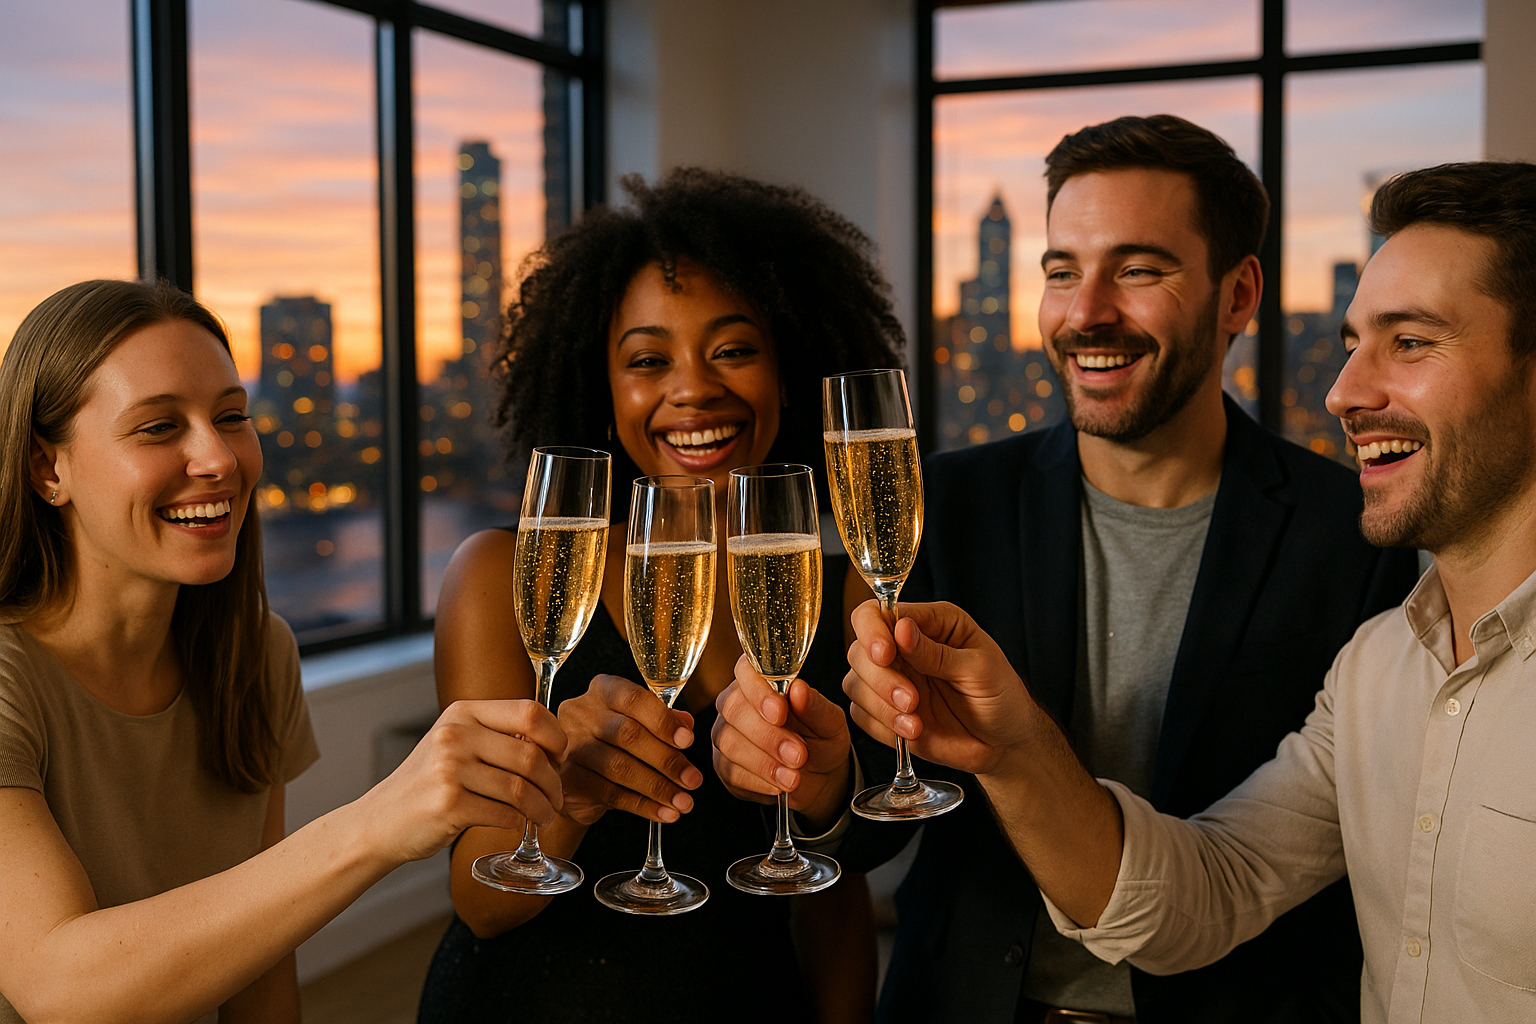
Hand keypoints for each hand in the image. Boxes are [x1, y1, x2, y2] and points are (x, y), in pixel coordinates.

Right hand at [359, 699, 566, 864]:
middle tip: (557, 797)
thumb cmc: (427, 783)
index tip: (560, 756)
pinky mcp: (448, 805)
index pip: (528, 712)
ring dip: (542, 807)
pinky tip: (520, 824)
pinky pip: (504, 813)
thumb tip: (552, 746)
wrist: (380, 821)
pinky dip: (519, 822)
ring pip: (521, 788)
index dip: (555, 736)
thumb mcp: (455, 743)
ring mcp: (449, 769)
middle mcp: (455, 735)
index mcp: (463, 713)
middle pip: (531, 754)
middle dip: (553, 781)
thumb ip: (496, 736)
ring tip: (545, 815)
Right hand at [556, 674, 702, 825]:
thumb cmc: (617, 742)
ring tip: (684, 802)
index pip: (633, 699)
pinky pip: (611, 794)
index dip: (663, 720)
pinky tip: (665, 813)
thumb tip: (687, 724)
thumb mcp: (641, 724)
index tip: (688, 741)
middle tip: (693, 780)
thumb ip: (663, 719)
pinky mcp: (569, 780)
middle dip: (666, 760)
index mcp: (603, 691)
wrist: (581, 776)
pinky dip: (643, 806)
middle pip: (627, 734)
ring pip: (619, 767)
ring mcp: (571, 747)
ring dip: (658, 788)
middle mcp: (581, 713)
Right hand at [712, 656, 852, 826]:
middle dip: (768, 735)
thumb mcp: (829, 722)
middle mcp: (737, 702)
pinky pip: (731, 772)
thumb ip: (815, 706)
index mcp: (762, 680)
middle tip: (798, 754)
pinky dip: (759, 781)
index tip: (780, 711)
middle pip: (734, 709)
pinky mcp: (724, 766)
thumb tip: (799, 689)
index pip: (745, 671)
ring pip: (731, 742)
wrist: (821, 777)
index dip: (758, 690)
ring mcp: (726, 734)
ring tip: (794, 776)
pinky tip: (780, 785)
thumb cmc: (821, 738)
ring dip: (765, 762)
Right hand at [844, 599, 1038, 777]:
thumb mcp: (979, 668)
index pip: (878, 613)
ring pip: (854, 683)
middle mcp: (904, 648)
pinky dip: (882, 726)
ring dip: (881, 706)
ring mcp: (893, 680)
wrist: (1005, 742)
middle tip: (911, 700)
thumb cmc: (1001, 696)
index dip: (873, 631)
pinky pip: (861, 715)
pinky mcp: (886, 712)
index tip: (886, 654)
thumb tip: (901, 629)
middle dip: (880, 679)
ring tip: (916, 722)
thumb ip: (937, 652)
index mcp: (929, 623)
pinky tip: (912, 731)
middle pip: (859, 650)